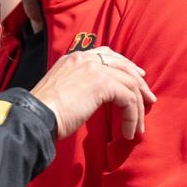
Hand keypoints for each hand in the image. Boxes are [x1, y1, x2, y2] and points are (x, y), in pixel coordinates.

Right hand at [30, 47, 155, 139]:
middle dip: (139, 83)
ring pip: (130, 84)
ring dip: (137, 108)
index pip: (107, 54)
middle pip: (123, 65)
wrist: (36, 115)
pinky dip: (132, 117)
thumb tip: (94, 95)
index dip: (126, 65)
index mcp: (73, 57)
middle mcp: (85, 58)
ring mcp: (94, 68)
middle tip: (149, 98)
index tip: (137, 76)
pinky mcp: (103, 84)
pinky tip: (129, 132)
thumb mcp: (61, 89)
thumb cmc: (44, 111)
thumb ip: (78, 84)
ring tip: (138, 126)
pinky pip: (128, 99)